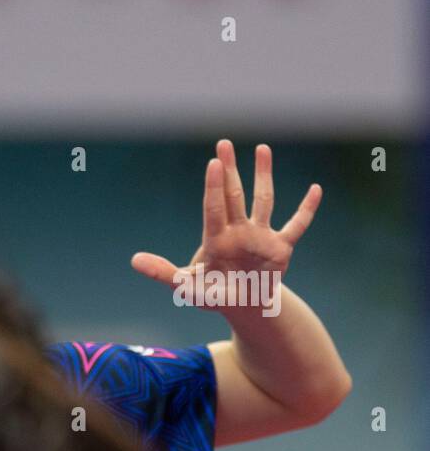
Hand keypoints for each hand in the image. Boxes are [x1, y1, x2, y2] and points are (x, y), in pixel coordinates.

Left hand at [131, 140, 321, 315]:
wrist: (243, 307)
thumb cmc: (214, 294)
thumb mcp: (186, 287)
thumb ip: (163, 272)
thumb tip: (133, 260)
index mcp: (216, 239)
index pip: (214, 208)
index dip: (214, 187)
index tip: (214, 163)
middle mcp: (238, 231)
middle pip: (233, 194)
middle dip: (229, 170)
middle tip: (222, 143)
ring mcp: (261, 237)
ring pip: (264, 200)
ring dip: (263, 175)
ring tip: (261, 148)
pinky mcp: (281, 248)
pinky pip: (297, 225)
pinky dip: (307, 209)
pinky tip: (316, 189)